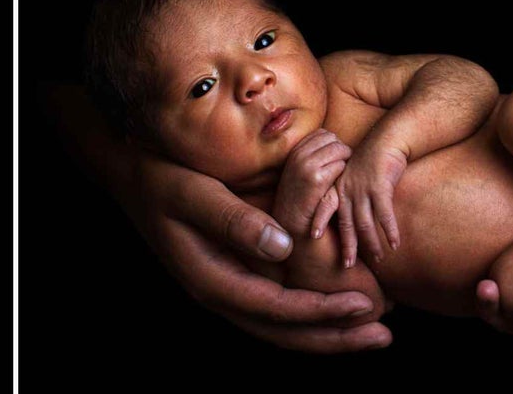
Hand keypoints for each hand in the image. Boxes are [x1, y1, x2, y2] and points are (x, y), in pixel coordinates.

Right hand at [130, 155, 391, 352]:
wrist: (130, 175)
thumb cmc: (161, 178)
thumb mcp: (192, 193)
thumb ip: (233, 220)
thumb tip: (283, 247)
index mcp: (210, 278)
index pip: (275, 308)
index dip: (322, 311)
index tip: (364, 306)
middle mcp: (219, 293)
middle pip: (283, 332)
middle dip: (334, 337)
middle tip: (383, 336)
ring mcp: (225, 288)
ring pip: (281, 326)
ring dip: (326, 332)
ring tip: (371, 331)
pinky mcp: (233, 276)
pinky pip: (276, 308)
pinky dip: (308, 314)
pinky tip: (336, 308)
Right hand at [275, 129, 349, 261]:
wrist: (292, 224)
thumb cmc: (302, 198)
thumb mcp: (301, 171)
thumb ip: (314, 155)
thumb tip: (336, 142)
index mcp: (295, 151)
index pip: (323, 134)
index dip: (333, 144)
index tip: (335, 159)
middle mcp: (299, 154)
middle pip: (333, 139)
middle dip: (341, 151)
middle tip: (342, 168)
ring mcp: (306, 165)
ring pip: (339, 149)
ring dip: (345, 161)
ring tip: (342, 177)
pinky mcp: (316, 179)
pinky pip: (340, 166)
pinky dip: (344, 175)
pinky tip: (339, 186)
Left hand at [332, 143, 405, 264]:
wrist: (387, 139)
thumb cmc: (372, 160)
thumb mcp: (354, 176)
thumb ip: (349, 194)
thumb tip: (349, 214)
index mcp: (339, 186)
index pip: (326, 207)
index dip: (320, 222)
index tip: (313, 238)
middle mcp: (348, 189)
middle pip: (346, 223)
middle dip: (347, 246)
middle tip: (346, 265)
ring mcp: (363, 189)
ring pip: (365, 223)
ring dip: (372, 243)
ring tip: (377, 259)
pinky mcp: (380, 187)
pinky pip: (384, 215)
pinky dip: (389, 231)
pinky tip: (395, 244)